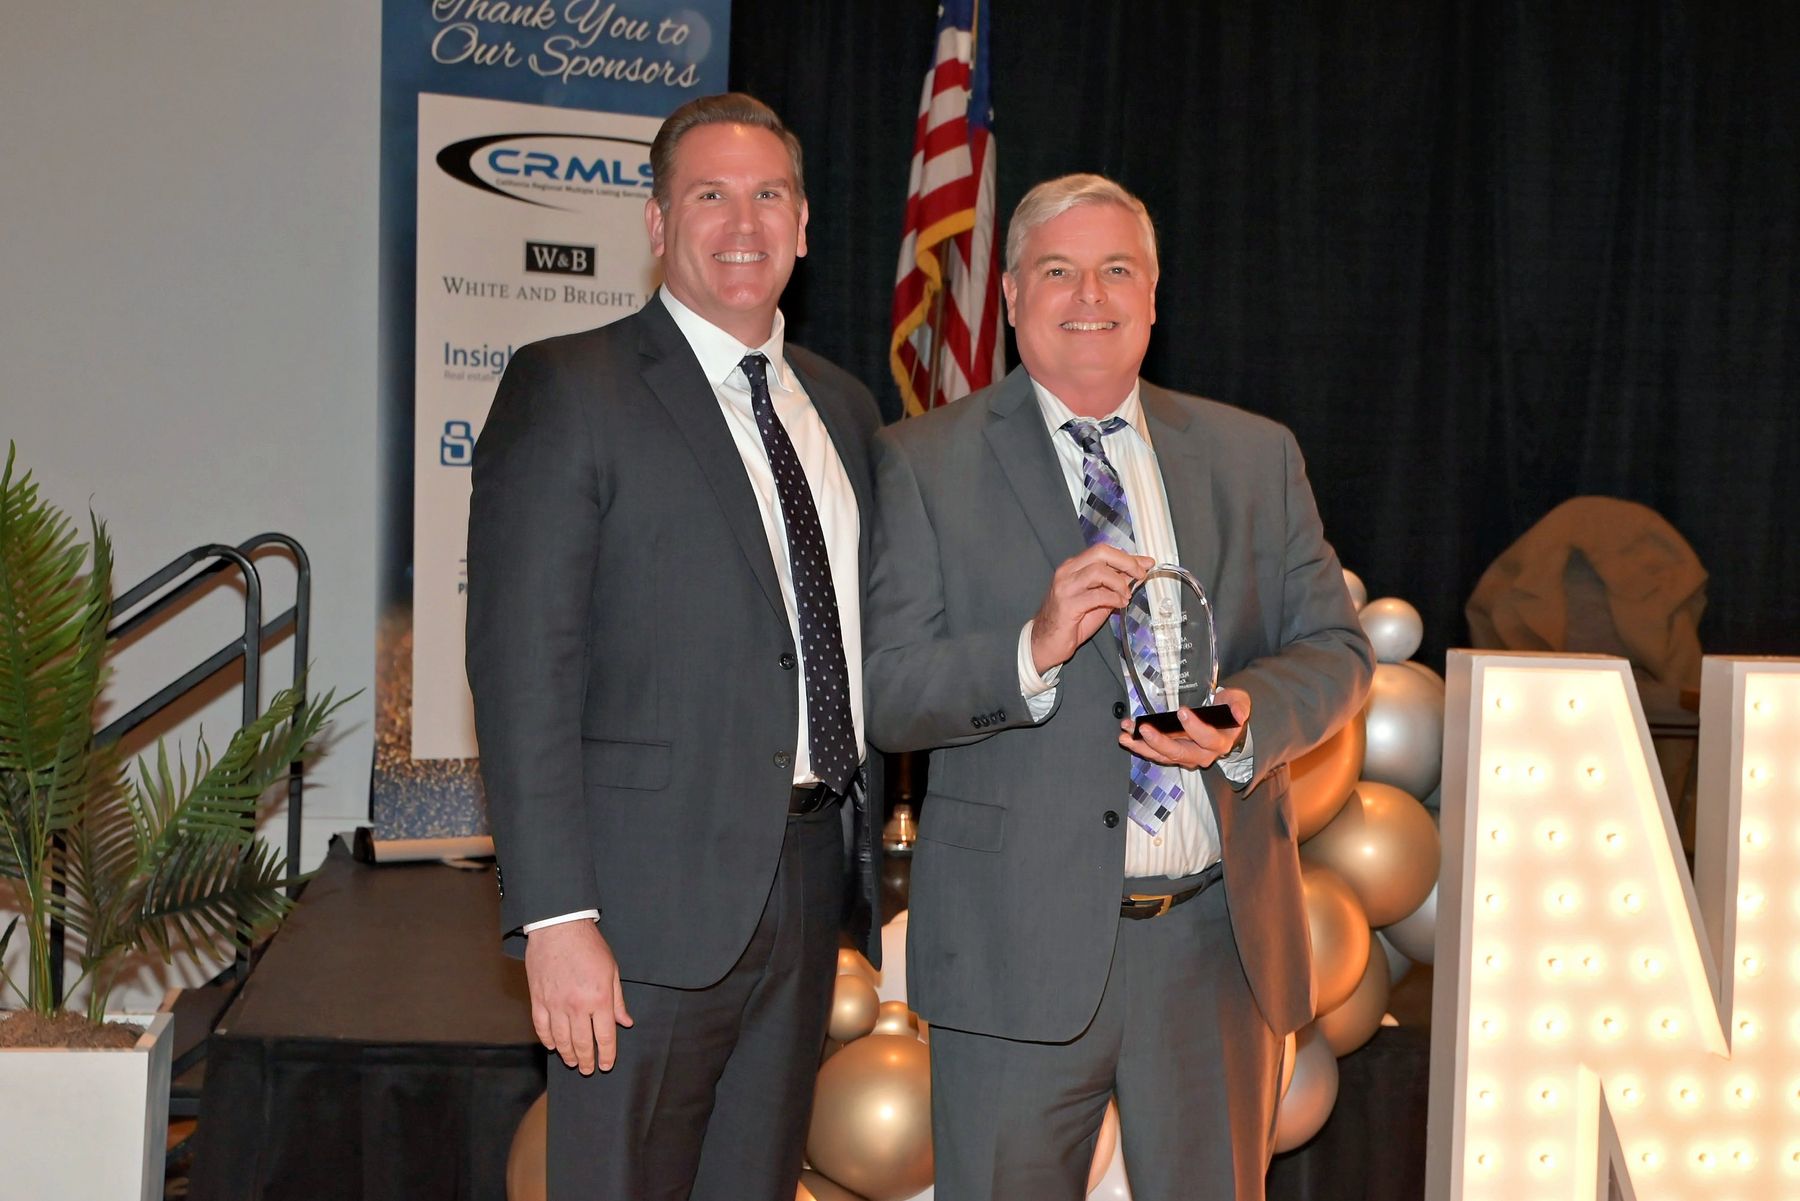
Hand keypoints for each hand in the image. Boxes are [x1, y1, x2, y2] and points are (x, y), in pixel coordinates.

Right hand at [524, 920, 633, 1073]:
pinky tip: (553, 1047)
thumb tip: (625, 1022)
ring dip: (567, 1054)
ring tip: (573, 1062)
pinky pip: (542, 1027)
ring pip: (561, 1039)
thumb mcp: (612, 970)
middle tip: (588, 1069)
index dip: (606, 1054)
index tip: (606, 1065)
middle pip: (582, 1043)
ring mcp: (555, 1004)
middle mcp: (577, 1005)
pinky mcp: (538, 999)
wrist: (559, 927)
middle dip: (586, 1059)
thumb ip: (618, 1000)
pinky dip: (547, 1040)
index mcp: (599, 998)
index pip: (604, 1036)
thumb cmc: (589, 946)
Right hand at [1030, 546, 1154, 673]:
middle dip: (1126, 562)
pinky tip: (1119, 604)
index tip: (1146, 563)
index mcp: (1074, 566)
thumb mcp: (1098, 597)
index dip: (1128, 556)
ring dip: (1119, 583)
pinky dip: (1114, 598)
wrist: (1046, 642)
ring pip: (1099, 571)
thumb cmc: (1071, 620)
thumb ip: (1115, 584)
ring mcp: (1065, 587)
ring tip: (1125, 596)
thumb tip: (1137, 572)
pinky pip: (1097, 595)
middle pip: (1101, 552)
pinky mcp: (1068, 605)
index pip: (1104, 551)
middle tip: (1140, 574)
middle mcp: (1067, 572)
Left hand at [1118, 687, 1250, 769]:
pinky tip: (1126, 736)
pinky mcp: (1173, 754)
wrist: (1223, 724)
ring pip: (1163, 756)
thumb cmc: (1228, 711)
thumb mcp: (1238, 702)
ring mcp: (1186, 756)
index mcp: (1220, 742)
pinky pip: (1155, 753)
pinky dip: (1140, 746)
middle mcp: (1203, 754)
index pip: (1207, 738)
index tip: (1182, 712)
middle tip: (1144, 728)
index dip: (1195, 727)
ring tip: (1126, 735)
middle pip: (1180, 753)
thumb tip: (1238, 714)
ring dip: (1142, 746)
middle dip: (1160, 741)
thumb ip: (1239, 706)